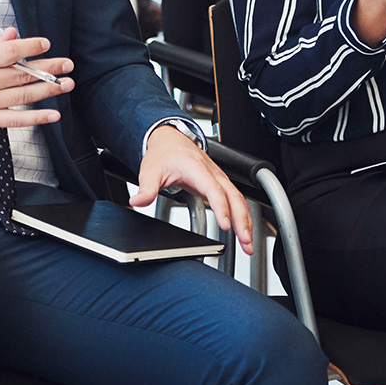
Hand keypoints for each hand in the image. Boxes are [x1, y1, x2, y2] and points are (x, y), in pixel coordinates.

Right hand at [0, 26, 71, 133]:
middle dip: (49, 68)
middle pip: (22, 75)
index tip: (46, 44)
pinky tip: (53, 114)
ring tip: (66, 83)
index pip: (9, 53)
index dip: (30, 47)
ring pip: (24, 96)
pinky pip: (17, 120)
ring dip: (49, 90)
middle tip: (67, 64)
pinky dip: (37, 118)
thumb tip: (14, 35)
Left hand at [130, 126, 253, 252]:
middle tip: (245, 242)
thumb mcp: (150, 170)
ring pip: (239, 199)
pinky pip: (236, 200)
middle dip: (241, 220)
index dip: (221, 208)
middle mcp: (212, 173)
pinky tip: (244, 232)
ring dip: (246, 222)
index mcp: (196, 168)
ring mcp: (218, 178)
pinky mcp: (220, 183)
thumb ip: (145, 189)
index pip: (213, 189)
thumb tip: (137, 202)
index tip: (225, 225)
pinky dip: (243, 217)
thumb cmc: (163, 154)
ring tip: (248, 244)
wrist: (169, 139)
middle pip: (233, 197)